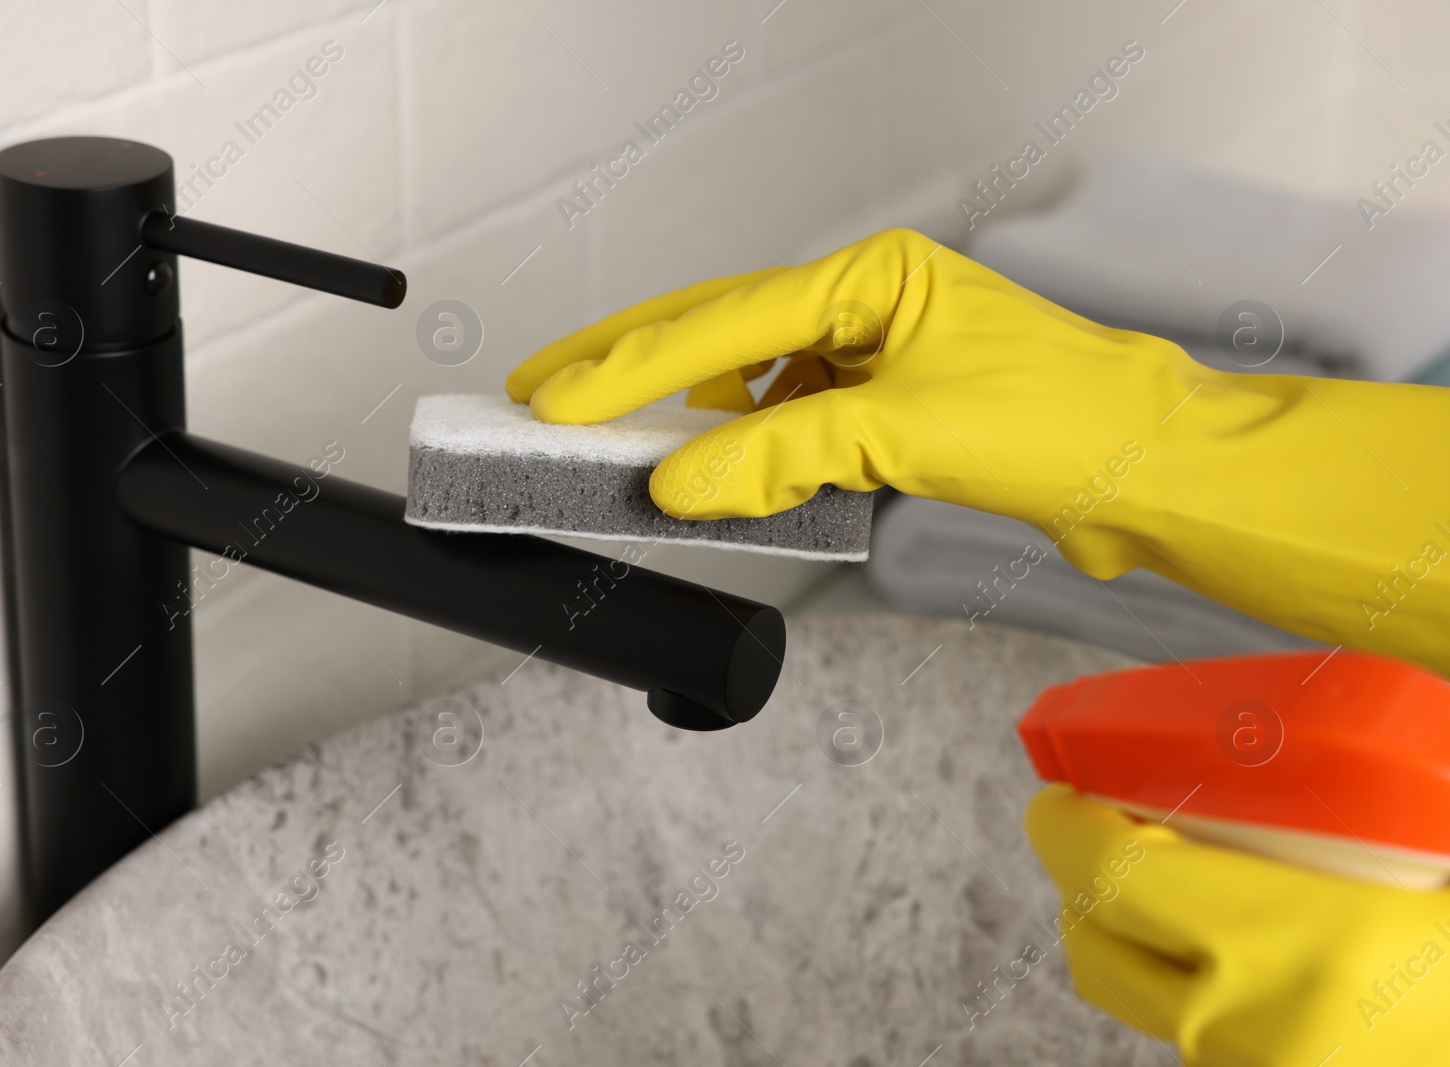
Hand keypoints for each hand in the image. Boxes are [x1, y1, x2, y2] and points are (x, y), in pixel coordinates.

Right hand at [508, 229, 1449, 676]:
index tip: (554, 396)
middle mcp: (867, 305)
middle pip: (719, 328)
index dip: (628, 363)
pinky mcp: (887, 408)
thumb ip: (781, 456)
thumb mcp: (904, 435)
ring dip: (687, 410)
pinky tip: (719, 463)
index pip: (723, 319)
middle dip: (628, 362)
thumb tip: (679, 481)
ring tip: (612, 432)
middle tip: (541, 388)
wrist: (1146, 470)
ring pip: (751, 376)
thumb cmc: (1059, 422)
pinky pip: (790, 420)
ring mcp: (875, 354)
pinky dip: (748, 445)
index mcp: (872, 277)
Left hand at [1025, 783, 1449, 1065]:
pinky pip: (1196, 1032)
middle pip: (1096, 942)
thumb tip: (1411, 704)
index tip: (1060, 788)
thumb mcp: (1446, 833)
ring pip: (1139, 996)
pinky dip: (1184, 977)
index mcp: (1296, 947)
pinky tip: (1227, 937)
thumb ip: (1410, 777)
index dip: (1067, 823)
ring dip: (1126, 928)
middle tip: (1096, 818)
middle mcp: (1254, 1027)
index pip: (1112, 874)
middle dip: (1078, 873)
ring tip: (1157, 872)